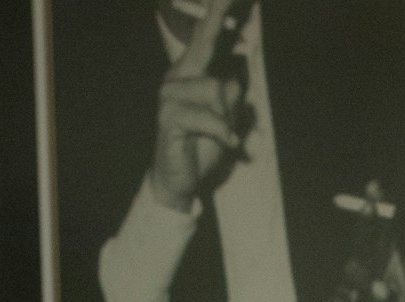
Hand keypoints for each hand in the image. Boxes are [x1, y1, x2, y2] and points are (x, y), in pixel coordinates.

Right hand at [145, 0, 251, 210]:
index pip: (205, 38)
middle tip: (231, 3)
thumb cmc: (203, 145)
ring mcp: (169, 94)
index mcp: (191, 72)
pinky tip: (227, 143)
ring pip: (217, 89)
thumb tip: (235, 75)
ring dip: (227, 116)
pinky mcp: (169, 115)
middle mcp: (177, 76)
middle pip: (204, 44)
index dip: (216, 16)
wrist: (181, 180)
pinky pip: (210, 117)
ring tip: (222, 134)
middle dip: (216, 20)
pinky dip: (222, 132)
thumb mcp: (227, 118)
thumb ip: (232, 95)